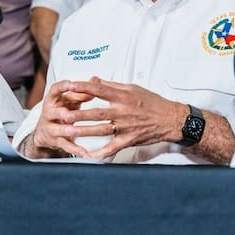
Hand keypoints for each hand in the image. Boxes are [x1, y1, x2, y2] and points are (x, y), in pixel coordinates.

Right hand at [25, 79, 103, 157]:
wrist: (45, 130)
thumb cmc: (61, 110)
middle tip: (73, 114)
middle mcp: (49, 112)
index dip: (62, 86)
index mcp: (52, 99)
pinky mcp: (56, 140)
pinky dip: (77, 150)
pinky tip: (87, 153)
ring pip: (63, 130)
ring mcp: (51, 127)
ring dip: (77, 131)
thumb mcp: (69, 99)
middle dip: (65, 113)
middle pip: (56, 112)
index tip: (71, 83)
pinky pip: (67, 146)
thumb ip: (82, 91)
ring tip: (89, 131)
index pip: (55, 89)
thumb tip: (96, 80)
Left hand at [63, 77, 184, 159]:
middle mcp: (123, 112)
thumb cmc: (152, 102)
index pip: (100, 90)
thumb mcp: (133, 88)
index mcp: (124, 97)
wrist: (170, 119)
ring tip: (69, 132)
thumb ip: (112, 85)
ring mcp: (126, 127)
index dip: (84, 88)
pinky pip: (113, 147)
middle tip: (64, 115)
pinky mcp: (129, 140)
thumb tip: (94, 80)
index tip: (70, 86)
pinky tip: (88, 154)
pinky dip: (101, 152)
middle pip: (97, 113)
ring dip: (84, 132)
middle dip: (79, 114)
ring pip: (101, 130)